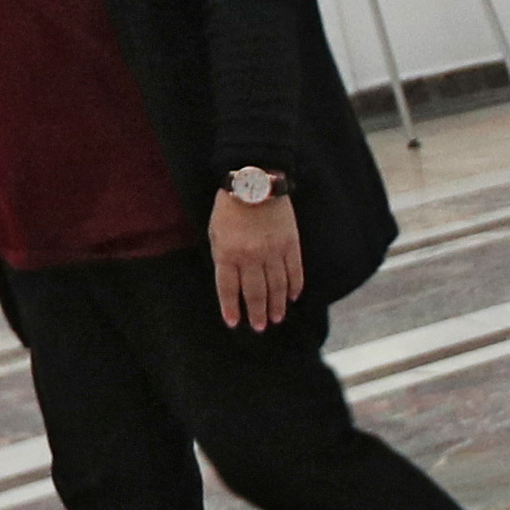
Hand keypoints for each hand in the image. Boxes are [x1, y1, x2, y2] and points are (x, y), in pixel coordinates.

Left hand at [208, 190, 303, 328]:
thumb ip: (222, 256)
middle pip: (254, 292)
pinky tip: (293, 297)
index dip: (231, 308)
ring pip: (276, 286)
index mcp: (227, 253)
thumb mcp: (215, 231)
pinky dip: (294, 286)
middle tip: (260, 327)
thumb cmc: (229, 207)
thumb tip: (231, 280)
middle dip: (257, 312)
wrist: (255, 182)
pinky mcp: (290, 244)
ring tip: (277, 318)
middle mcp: (250, 256)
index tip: (235, 323)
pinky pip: (294, 271)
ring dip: (277, 305)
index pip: (228, 288)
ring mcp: (273, 251)